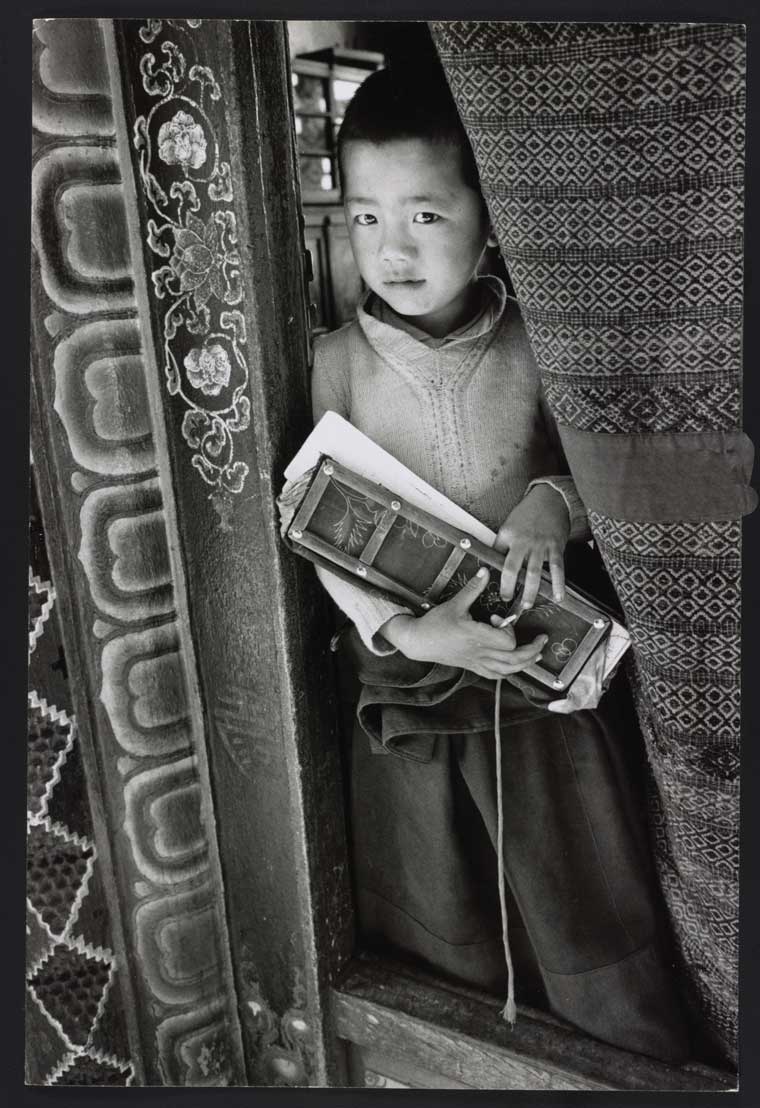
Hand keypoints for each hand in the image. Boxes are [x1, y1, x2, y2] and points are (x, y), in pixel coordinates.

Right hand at [380, 567, 547, 680]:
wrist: (419, 642)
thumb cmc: (435, 624)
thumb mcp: (454, 603)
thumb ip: (473, 588)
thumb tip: (485, 571)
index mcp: (476, 636)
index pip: (507, 641)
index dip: (509, 629)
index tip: (498, 618)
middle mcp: (480, 652)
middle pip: (515, 659)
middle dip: (532, 650)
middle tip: (542, 639)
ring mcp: (477, 662)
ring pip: (508, 670)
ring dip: (526, 663)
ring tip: (537, 654)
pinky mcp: (473, 666)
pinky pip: (495, 675)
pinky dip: (509, 672)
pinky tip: (515, 666)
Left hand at [495, 484, 569, 609]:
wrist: (550, 498)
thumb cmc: (527, 513)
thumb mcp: (508, 525)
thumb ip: (503, 544)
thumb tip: (494, 562)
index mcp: (508, 536)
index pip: (498, 558)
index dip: (495, 573)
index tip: (495, 586)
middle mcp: (523, 542)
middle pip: (513, 569)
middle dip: (509, 587)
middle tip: (508, 600)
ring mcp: (540, 546)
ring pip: (534, 572)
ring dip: (531, 591)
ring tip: (527, 604)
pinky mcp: (556, 547)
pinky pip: (557, 569)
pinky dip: (559, 584)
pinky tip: (559, 596)